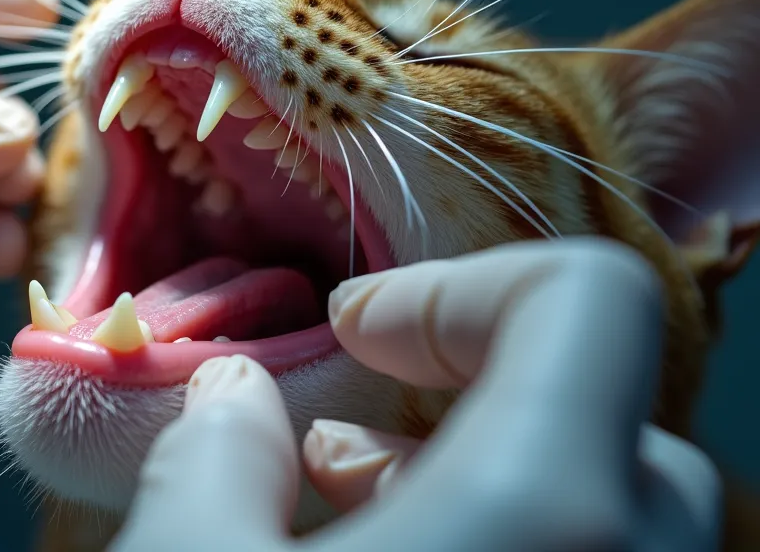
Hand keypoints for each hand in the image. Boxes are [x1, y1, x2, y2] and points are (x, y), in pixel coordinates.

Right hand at [112, 238, 721, 551]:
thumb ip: (209, 452)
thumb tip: (232, 403)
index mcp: (542, 512)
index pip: (586, 298)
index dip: (455, 288)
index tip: (355, 330)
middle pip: (600, 404)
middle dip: (464, 386)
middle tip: (339, 430)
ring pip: (605, 503)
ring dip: (480, 472)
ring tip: (340, 505)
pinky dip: (507, 541)